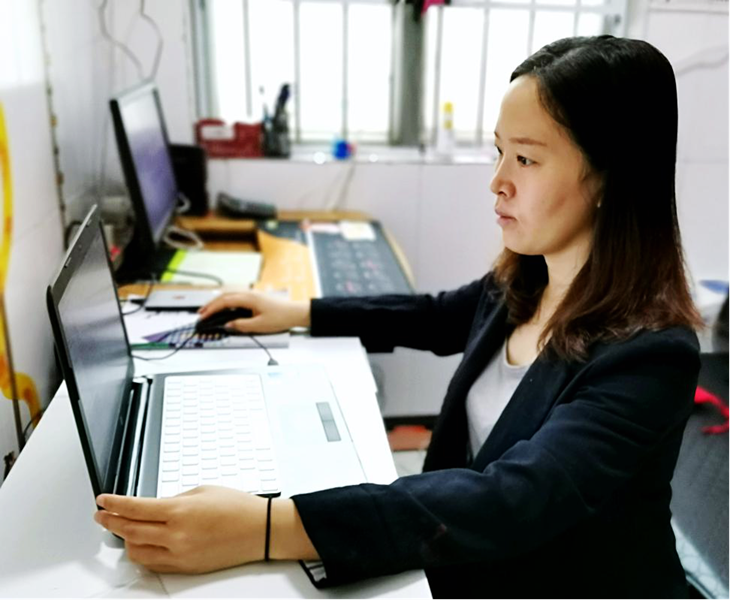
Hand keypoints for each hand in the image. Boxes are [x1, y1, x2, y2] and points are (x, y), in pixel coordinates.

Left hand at [94, 486, 267, 573]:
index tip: (103, 500)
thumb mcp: (201, 491)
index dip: (114, 504)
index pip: (135, 508)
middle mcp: (177, 536)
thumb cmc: (238, 507)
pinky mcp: (186, 567)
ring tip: (121, 529)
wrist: (259, 530)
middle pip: (130, 530)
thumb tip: (153, 507)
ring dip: (125, 539)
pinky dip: (142, 553)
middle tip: (102, 515)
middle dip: (111, 521)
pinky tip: (140, 545)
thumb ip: (173, 500)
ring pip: (137, 551)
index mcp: (180, 512)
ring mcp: (180, 555)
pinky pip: (153, 564)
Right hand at [198, 291, 310, 333]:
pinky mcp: (254, 299)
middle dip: (211, 304)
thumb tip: (227, 325)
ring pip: (230, 296)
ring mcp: (252, 295)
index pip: (225, 302)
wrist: (295, 313)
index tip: (203, 315)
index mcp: (249, 299)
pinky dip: (226, 303)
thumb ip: (241, 325)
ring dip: (218, 303)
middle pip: (225, 296)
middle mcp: (249, 294)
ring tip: (209, 310)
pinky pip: (236, 298)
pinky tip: (223, 308)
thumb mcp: (259, 325)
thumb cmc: (281, 317)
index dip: (212, 308)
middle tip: (200, 313)